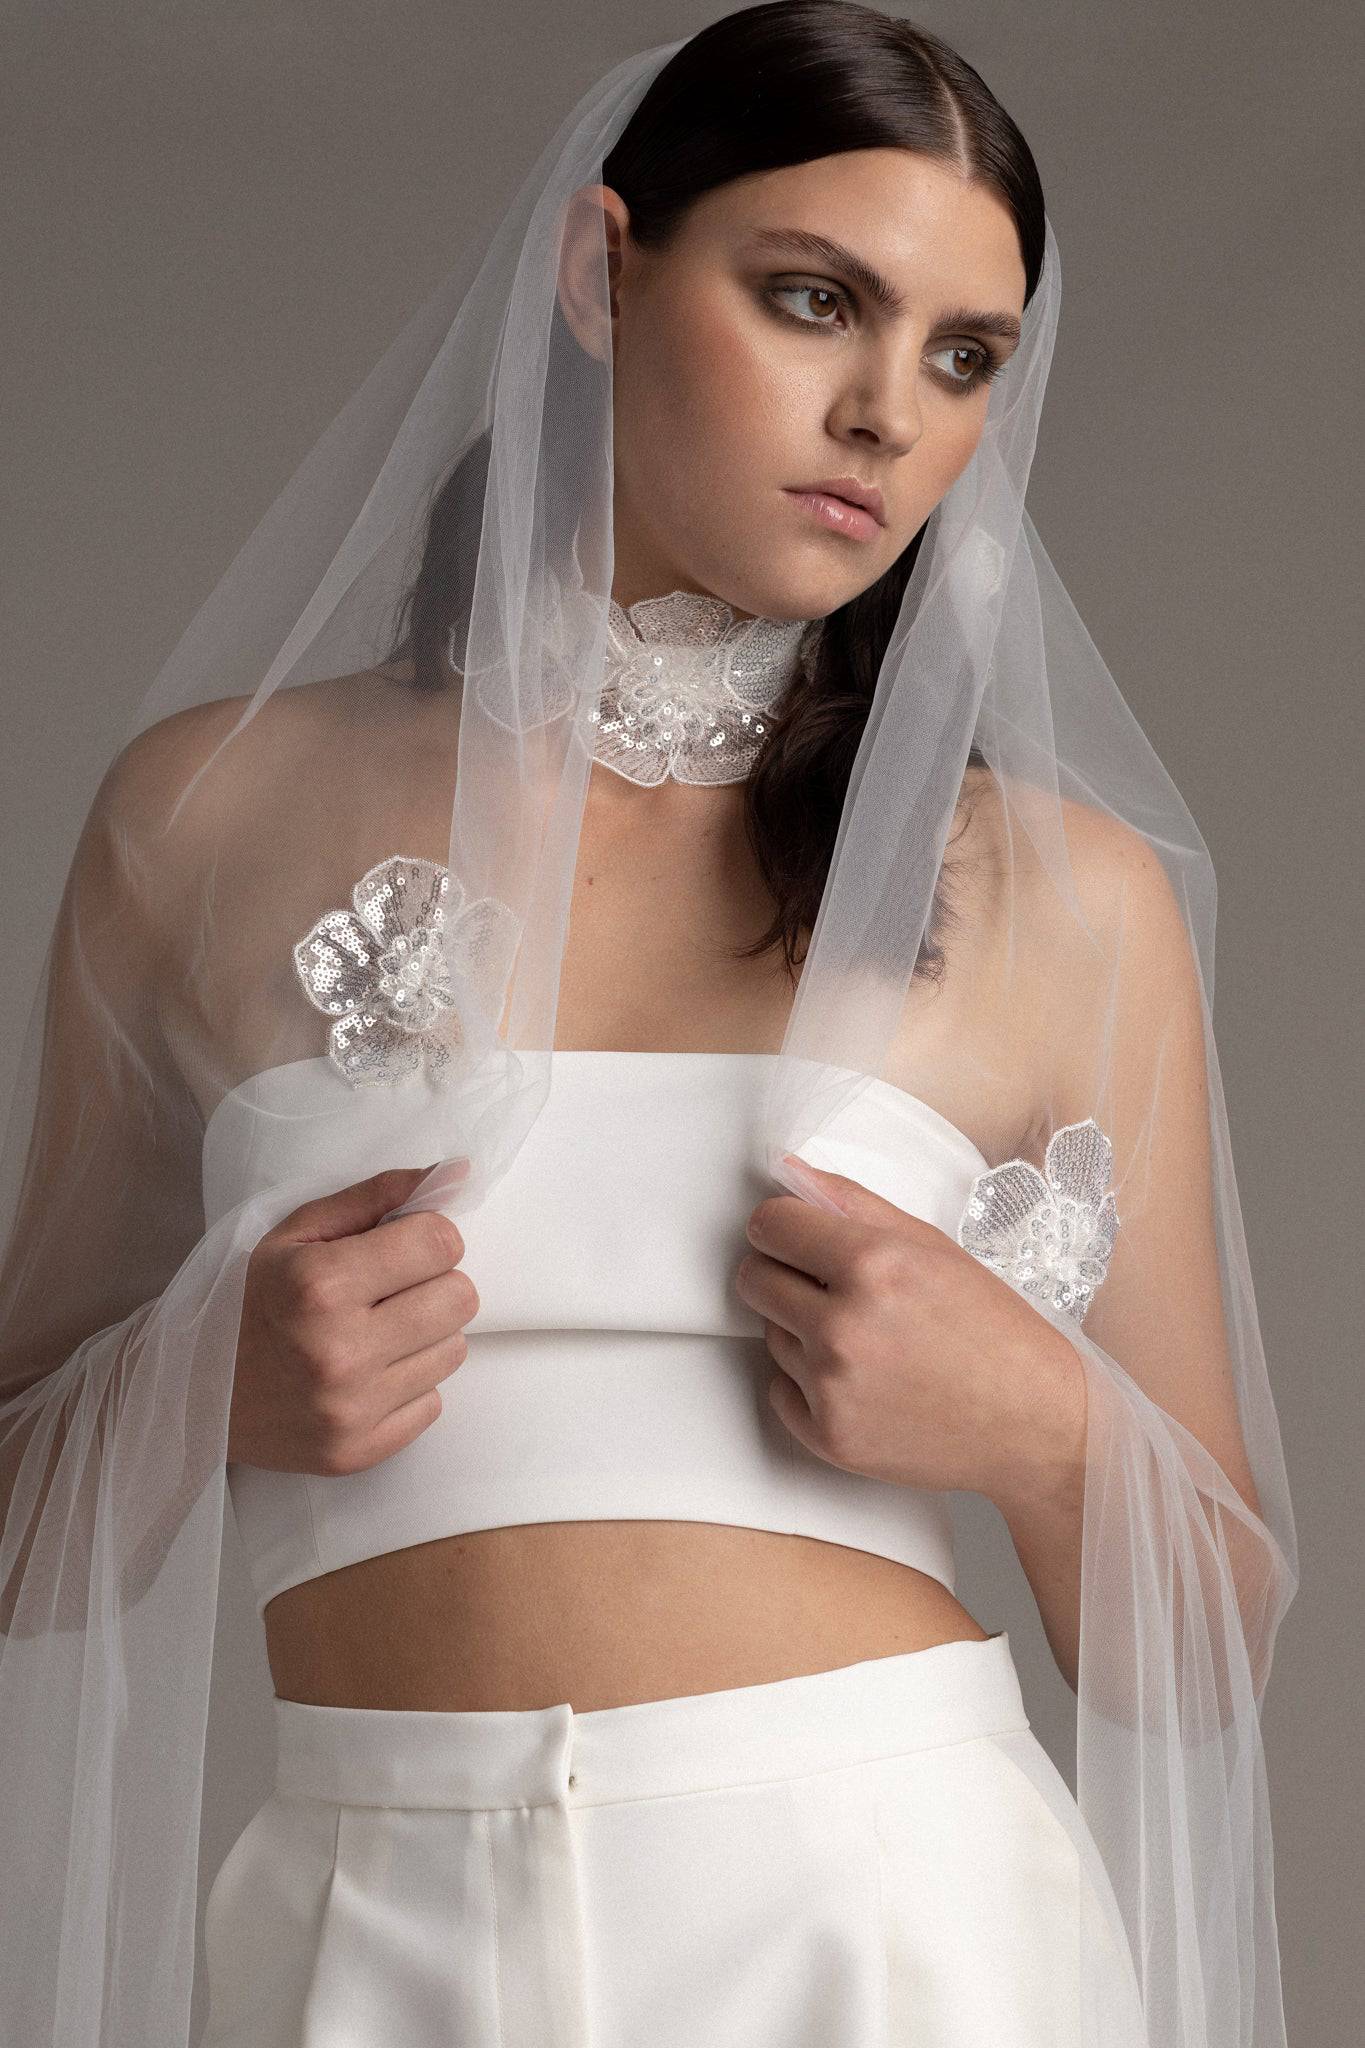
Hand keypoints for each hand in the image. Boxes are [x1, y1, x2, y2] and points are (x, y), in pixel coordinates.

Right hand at [230, 1161, 477, 1475]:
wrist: (190, 1394)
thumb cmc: (247, 1301)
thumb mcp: (295, 1235)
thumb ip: (375, 1198)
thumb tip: (454, 1175)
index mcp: (320, 1285)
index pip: (440, 1242)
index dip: (429, 1236)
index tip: (404, 1246)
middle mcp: (340, 1352)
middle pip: (460, 1298)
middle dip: (434, 1284)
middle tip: (391, 1291)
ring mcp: (351, 1410)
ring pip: (454, 1350)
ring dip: (424, 1336)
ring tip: (374, 1333)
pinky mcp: (359, 1452)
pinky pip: (433, 1403)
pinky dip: (408, 1385)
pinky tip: (366, 1376)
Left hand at [735, 1155, 1083, 1501]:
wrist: (1035, 1424)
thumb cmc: (996, 1333)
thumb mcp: (934, 1248)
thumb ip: (854, 1204)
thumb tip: (793, 1176)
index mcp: (873, 1266)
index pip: (770, 1226)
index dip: (782, 1225)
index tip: (794, 1234)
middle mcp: (844, 1327)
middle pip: (754, 1279)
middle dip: (783, 1274)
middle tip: (829, 1287)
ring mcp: (832, 1388)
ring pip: (770, 1335)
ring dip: (803, 1331)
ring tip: (868, 1340)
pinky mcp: (829, 1437)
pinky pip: (780, 1390)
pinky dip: (810, 1384)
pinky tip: (863, 1380)